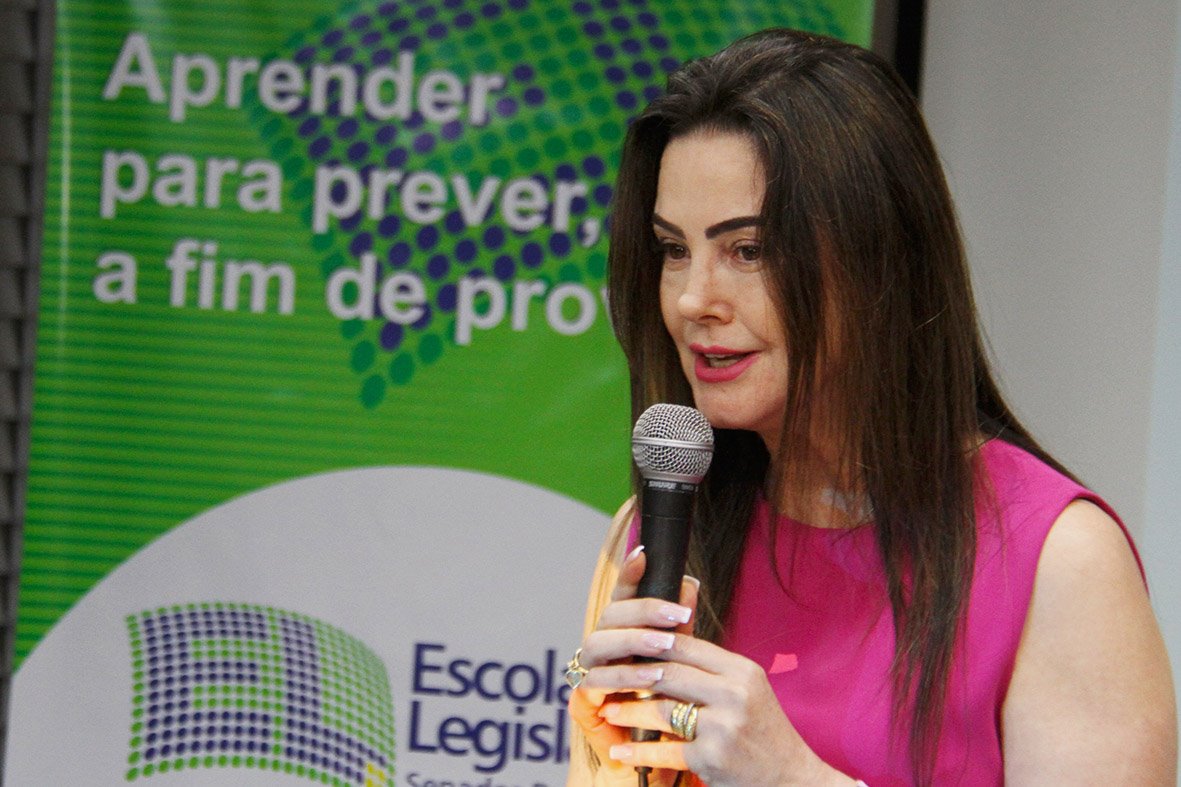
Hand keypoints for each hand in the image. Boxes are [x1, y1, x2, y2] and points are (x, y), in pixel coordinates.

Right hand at [568, 544, 698, 786]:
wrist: (659, 755)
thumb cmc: (668, 702)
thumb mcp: (679, 659)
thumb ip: (679, 625)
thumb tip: (689, 584)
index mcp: (622, 632)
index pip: (622, 597)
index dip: (630, 575)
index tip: (644, 556)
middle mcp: (601, 648)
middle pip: (609, 616)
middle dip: (643, 612)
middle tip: (677, 615)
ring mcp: (588, 673)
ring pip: (597, 644)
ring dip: (634, 642)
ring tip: (666, 647)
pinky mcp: (582, 702)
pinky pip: (594, 683)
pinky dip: (624, 677)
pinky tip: (650, 679)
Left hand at [568, 546, 844, 786]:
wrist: (793, 779)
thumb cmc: (763, 732)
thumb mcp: (747, 690)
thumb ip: (712, 668)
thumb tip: (670, 636)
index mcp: (742, 671)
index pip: (687, 646)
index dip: (651, 644)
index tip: (624, 646)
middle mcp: (735, 694)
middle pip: (669, 674)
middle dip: (632, 676)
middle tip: (605, 677)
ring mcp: (724, 727)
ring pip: (663, 710)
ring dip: (629, 711)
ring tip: (608, 711)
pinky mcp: (714, 758)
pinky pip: (666, 751)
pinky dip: (639, 751)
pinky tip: (620, 750)